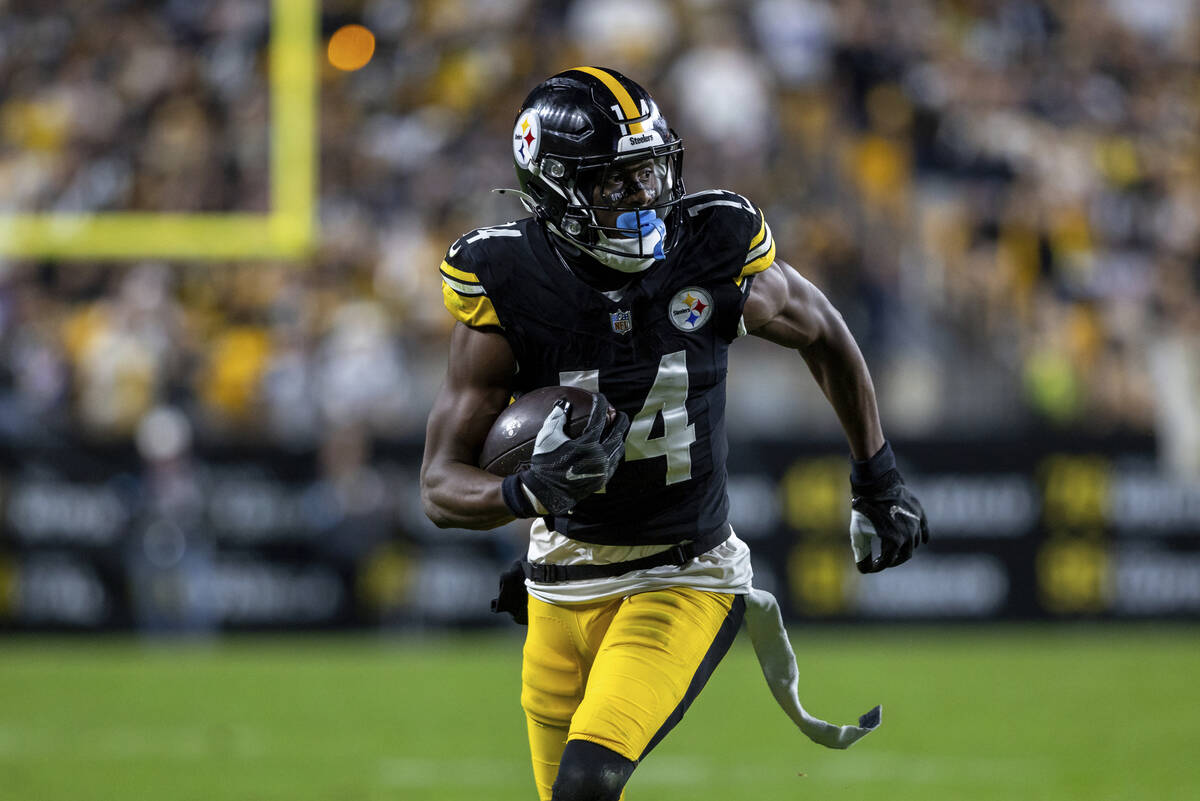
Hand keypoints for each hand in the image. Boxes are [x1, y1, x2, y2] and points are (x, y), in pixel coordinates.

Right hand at [518, 395, 629, 514]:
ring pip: (618, 449)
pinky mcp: (602, 480)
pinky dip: (613, 453)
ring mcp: (602, 470)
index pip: (599, 417)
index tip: (600, 397)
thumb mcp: (547, 437)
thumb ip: (557, 418)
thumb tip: (564, 403)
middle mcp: (599, 456)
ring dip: (618, 437)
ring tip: (615, 431)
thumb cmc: (545, 463)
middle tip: (617, 413)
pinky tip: (609, 449)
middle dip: (620, 420)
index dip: (601, 404)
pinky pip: (614, 463)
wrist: (546, 492)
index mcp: (587, 444)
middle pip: (618, 432)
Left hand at [849, 468, 928, 573]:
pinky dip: (923, 537)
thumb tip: (863, 568)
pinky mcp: (919, 513)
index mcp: (894, 542)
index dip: (876, 567)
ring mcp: (916, 524)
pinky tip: (923, 541)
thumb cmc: (864, 509)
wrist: (876, 483)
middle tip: (884, 561)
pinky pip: (924, 529)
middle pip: (904, 556)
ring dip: (905, 548)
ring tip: (896, 549)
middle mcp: (909, 535)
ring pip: (915, 543)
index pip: (886, 562)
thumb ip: (861, 552)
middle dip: (893, 561)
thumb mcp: (858, 532)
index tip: (869, 568)